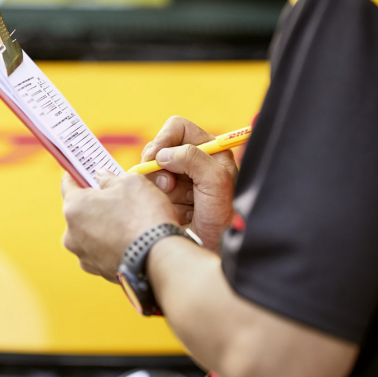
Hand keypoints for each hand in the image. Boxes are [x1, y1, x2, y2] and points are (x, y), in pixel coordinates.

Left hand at [61, 170, 178, 281]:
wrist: (160, 257)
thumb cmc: (144, 215)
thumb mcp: (131, 182)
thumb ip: (110, 178)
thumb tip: (101, 178)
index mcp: (75, 207)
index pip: (68, 184)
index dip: (79, 174)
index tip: (87, 171)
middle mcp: (72, 234)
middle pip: (80, 211)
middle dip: (96, 203)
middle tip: (117, 198)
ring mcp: (84, 256)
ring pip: (91, 234)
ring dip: (104, 226)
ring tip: (128, 222)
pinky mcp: (99, 271)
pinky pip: (102, 252)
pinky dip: (112, 245)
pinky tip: (131, 240)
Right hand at [141, 116, 237, 250]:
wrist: (219, 248)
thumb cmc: (225, 216)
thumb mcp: (216, 181)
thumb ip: (192, 158)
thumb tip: (162, 155)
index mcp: (209, 149)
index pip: (177, 128)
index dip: (163, 140)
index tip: (155, 158)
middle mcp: (194, 161)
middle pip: (159, 149)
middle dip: (159, 168)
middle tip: (168, 186)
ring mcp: (181, 180)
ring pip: (152, 172)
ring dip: (162, 189)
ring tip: (181, 205)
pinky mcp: (170, 197)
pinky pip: (152, 191)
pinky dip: (162, 202)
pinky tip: (178, 213)